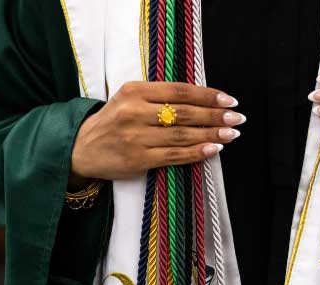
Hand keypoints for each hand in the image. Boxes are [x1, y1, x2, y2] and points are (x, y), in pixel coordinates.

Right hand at [70, 81, 244, 186]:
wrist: (82, 148)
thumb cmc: (114, 121)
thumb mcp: (130, 98)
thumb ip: (160, 97)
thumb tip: (204, 100)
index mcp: (134, 91)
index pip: (180, 91)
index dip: (208, 96)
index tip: (229, 100)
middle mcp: (134, 112)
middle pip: (184, 113)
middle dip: (215, 116)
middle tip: (237, 118)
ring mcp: (135, 137)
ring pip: (182, 135)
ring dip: (211, 135)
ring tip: (231, 134)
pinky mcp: (137, 159)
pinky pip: (173, 156)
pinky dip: (196, 152)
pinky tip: (213, 150)